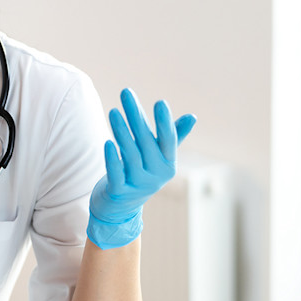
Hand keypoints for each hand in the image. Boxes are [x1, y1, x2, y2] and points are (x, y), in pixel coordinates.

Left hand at [86, 88, 195, 249]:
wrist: (120, 208)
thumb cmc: (140, 174)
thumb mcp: (157, 157)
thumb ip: (172, 137)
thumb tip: (192, 117)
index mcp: (168, 164)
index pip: (168, 140)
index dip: (165, 122)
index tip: (160, 102)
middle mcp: (156, 175)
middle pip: (145, 142)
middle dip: (135, 116)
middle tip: (125, 93)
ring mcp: (138, 185)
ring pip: (130, 155)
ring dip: (121, 132)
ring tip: (113, 111)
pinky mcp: (119, 192)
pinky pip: (116, 173)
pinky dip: (112, 158)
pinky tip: (107, 142)